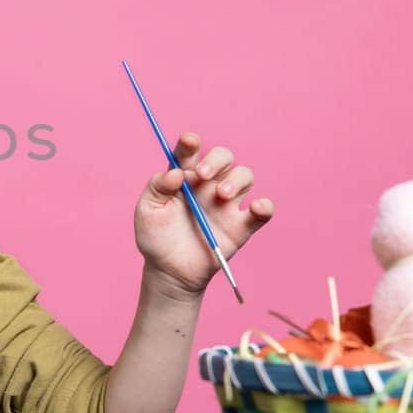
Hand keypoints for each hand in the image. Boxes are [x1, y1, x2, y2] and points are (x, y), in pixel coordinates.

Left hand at [134, 131, 274, 295]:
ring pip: (244, 176)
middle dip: (216, 160)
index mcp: (184, 177)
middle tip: (202, 175)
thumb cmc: (156, 237)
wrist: (169, 271)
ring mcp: (227, 204)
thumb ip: (157, 186)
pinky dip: (264, 206)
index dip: (190, 143)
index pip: (190, 152)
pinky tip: (255, 207)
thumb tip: (175, 172)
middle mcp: (208, 185)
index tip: (189, 141)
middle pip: (223, 158)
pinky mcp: (241, 226)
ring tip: (221, 195)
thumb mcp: (147, 210)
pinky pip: (262, 211)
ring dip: (236, 180)